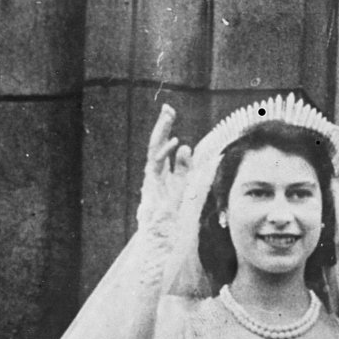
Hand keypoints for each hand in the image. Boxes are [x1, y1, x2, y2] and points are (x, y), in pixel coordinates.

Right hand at [138, 104, 191, 224]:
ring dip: (162, 132)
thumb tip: (186, 146)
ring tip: (168, 117)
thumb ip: (184, 166)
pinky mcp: (152, 183)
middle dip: (161, 124)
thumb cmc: (170, 210)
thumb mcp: (182, 184)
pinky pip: (157, 164)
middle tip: (167, 108)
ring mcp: (151, 176)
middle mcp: (154, 169)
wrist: (161, 230)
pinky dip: (166, 152)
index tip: (170, 112)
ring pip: (154, 148)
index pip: (162, 143)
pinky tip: (176, 143)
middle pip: (156, 142)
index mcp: (160, 168)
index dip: (165, 128)